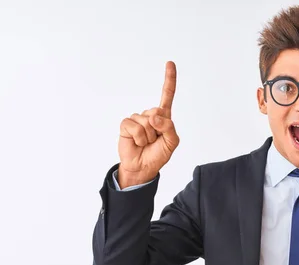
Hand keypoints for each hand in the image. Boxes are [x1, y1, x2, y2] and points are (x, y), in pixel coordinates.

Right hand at [117, 61, 178, 186]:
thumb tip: (154, 116)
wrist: (143, 167)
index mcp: (163, 117)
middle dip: (158, 130)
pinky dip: (137, 137)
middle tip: (154, 141)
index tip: (170, 63)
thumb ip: (169, 127)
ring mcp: (137, 119)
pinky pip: (133, 126)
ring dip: (148, 137)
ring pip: (146, 122)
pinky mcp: (126, 124)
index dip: (169, 80)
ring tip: (145, 143)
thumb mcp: (172, 143)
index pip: (167, 95)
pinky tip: (136, 142)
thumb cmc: (158, 155)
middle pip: (157, 113)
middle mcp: (150, 115)